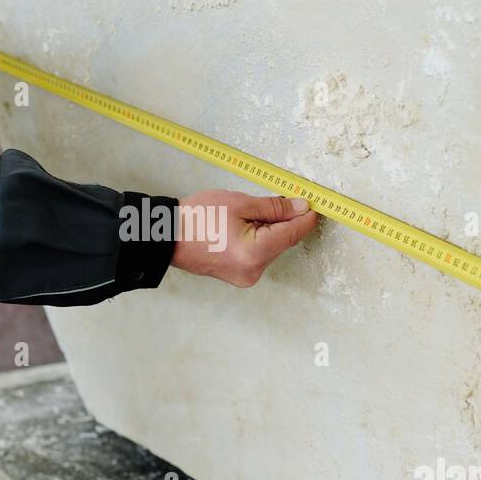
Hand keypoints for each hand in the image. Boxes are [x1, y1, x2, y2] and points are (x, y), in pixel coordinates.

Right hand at [171, 190, 318, 286]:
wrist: (167, 236)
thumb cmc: (197, 218)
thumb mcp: (240, 203)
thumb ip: (275, 207)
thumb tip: (301, 207)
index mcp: (256, 253)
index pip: (293, 233)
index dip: (305, 216)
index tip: (313, 203)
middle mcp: (254, 270)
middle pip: (283, 241)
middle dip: (281, 221)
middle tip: (265, 202)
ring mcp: (246, 276)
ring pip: (271, 247)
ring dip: (267, 230)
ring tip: (240, 217)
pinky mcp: (239, 276)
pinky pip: (258, 254)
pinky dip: (256, 239)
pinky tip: (238, 228)